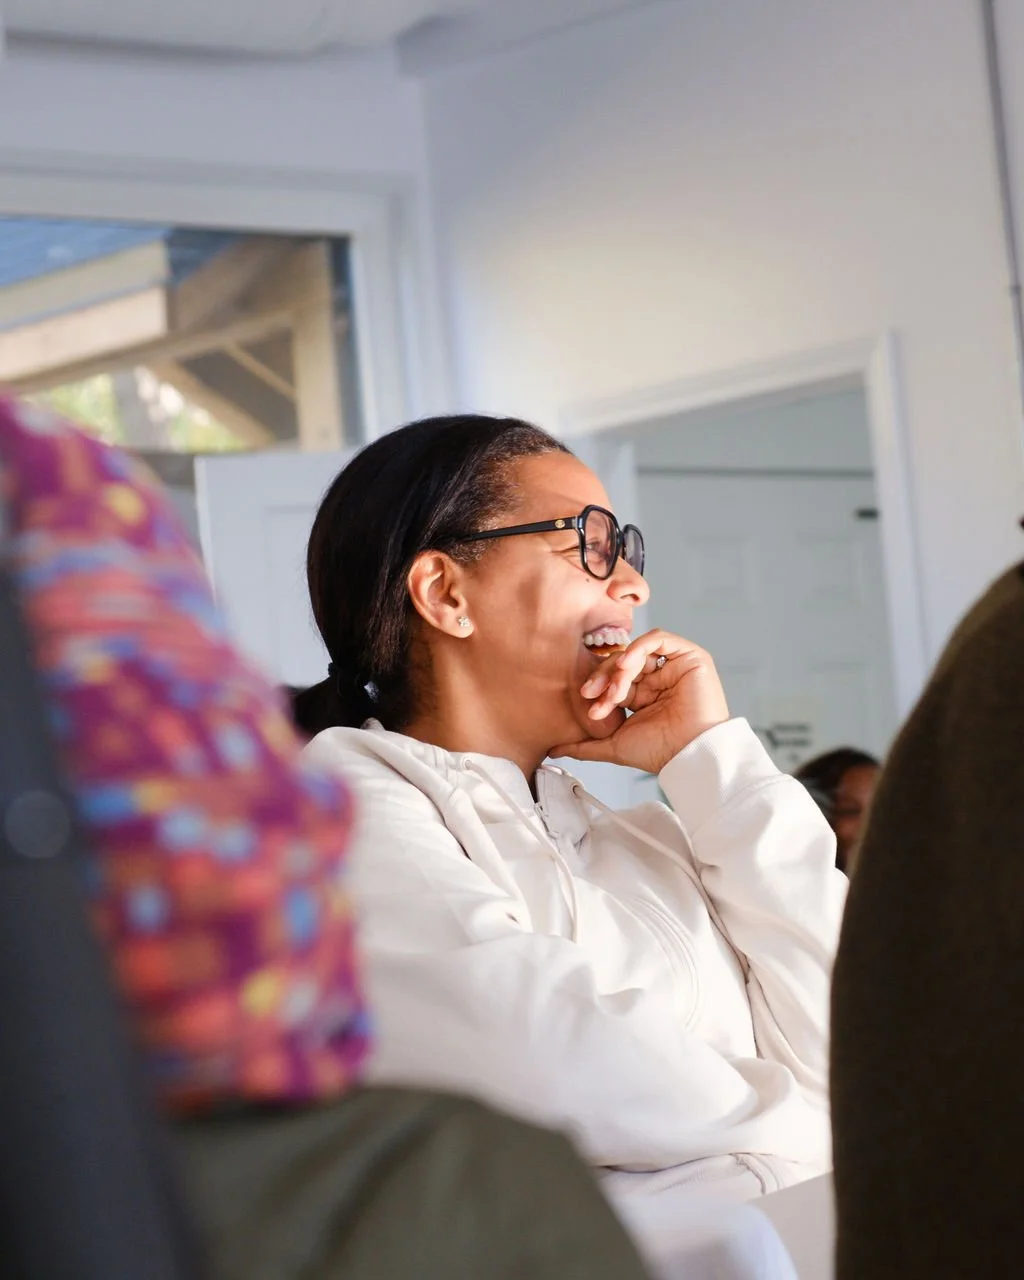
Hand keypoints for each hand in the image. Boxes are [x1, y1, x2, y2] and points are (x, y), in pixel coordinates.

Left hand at [552, 629, 729, 775]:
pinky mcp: (690, 657)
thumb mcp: (612, 746)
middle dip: (604, 677)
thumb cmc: (657, 753)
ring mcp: (674, 666)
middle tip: (593, 695)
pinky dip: (638, 648)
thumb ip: (583, 746)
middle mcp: (659, 678)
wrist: (688, 755)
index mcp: (644, 695)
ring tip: (616, 691)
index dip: (600, 686)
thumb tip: (551, 750)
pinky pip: (659, 639)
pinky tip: (627, 664)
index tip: (587, 701)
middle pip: (623, 662)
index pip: (614, 678)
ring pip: (637, 651)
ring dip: (620, 669)